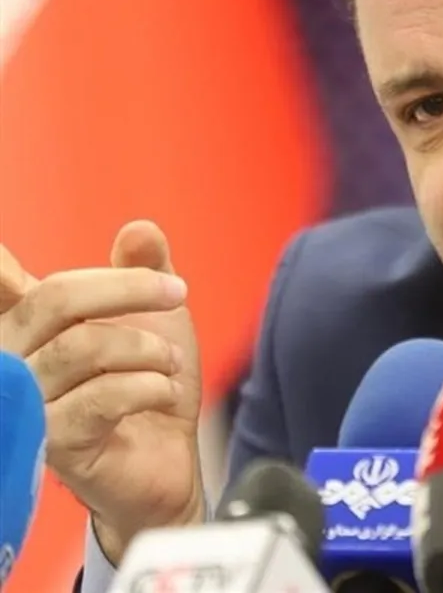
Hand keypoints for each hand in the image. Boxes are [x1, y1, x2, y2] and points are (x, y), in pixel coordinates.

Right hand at [0, 221, 204, 563]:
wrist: (166, 459)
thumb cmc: (147, 384)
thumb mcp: (156, 317)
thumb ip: (145, 270)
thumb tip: (139, 230)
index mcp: (30, 322)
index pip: (2, 285)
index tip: (3, 259)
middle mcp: (15, 360)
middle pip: (55, 299)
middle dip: (127, 288)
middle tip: (177, 292)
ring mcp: (27, 405)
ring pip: (83, 349)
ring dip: (146, 348)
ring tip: (170, 361)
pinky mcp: (53, 444)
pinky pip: (102, 397)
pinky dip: (148, 386)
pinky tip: (162, 392)